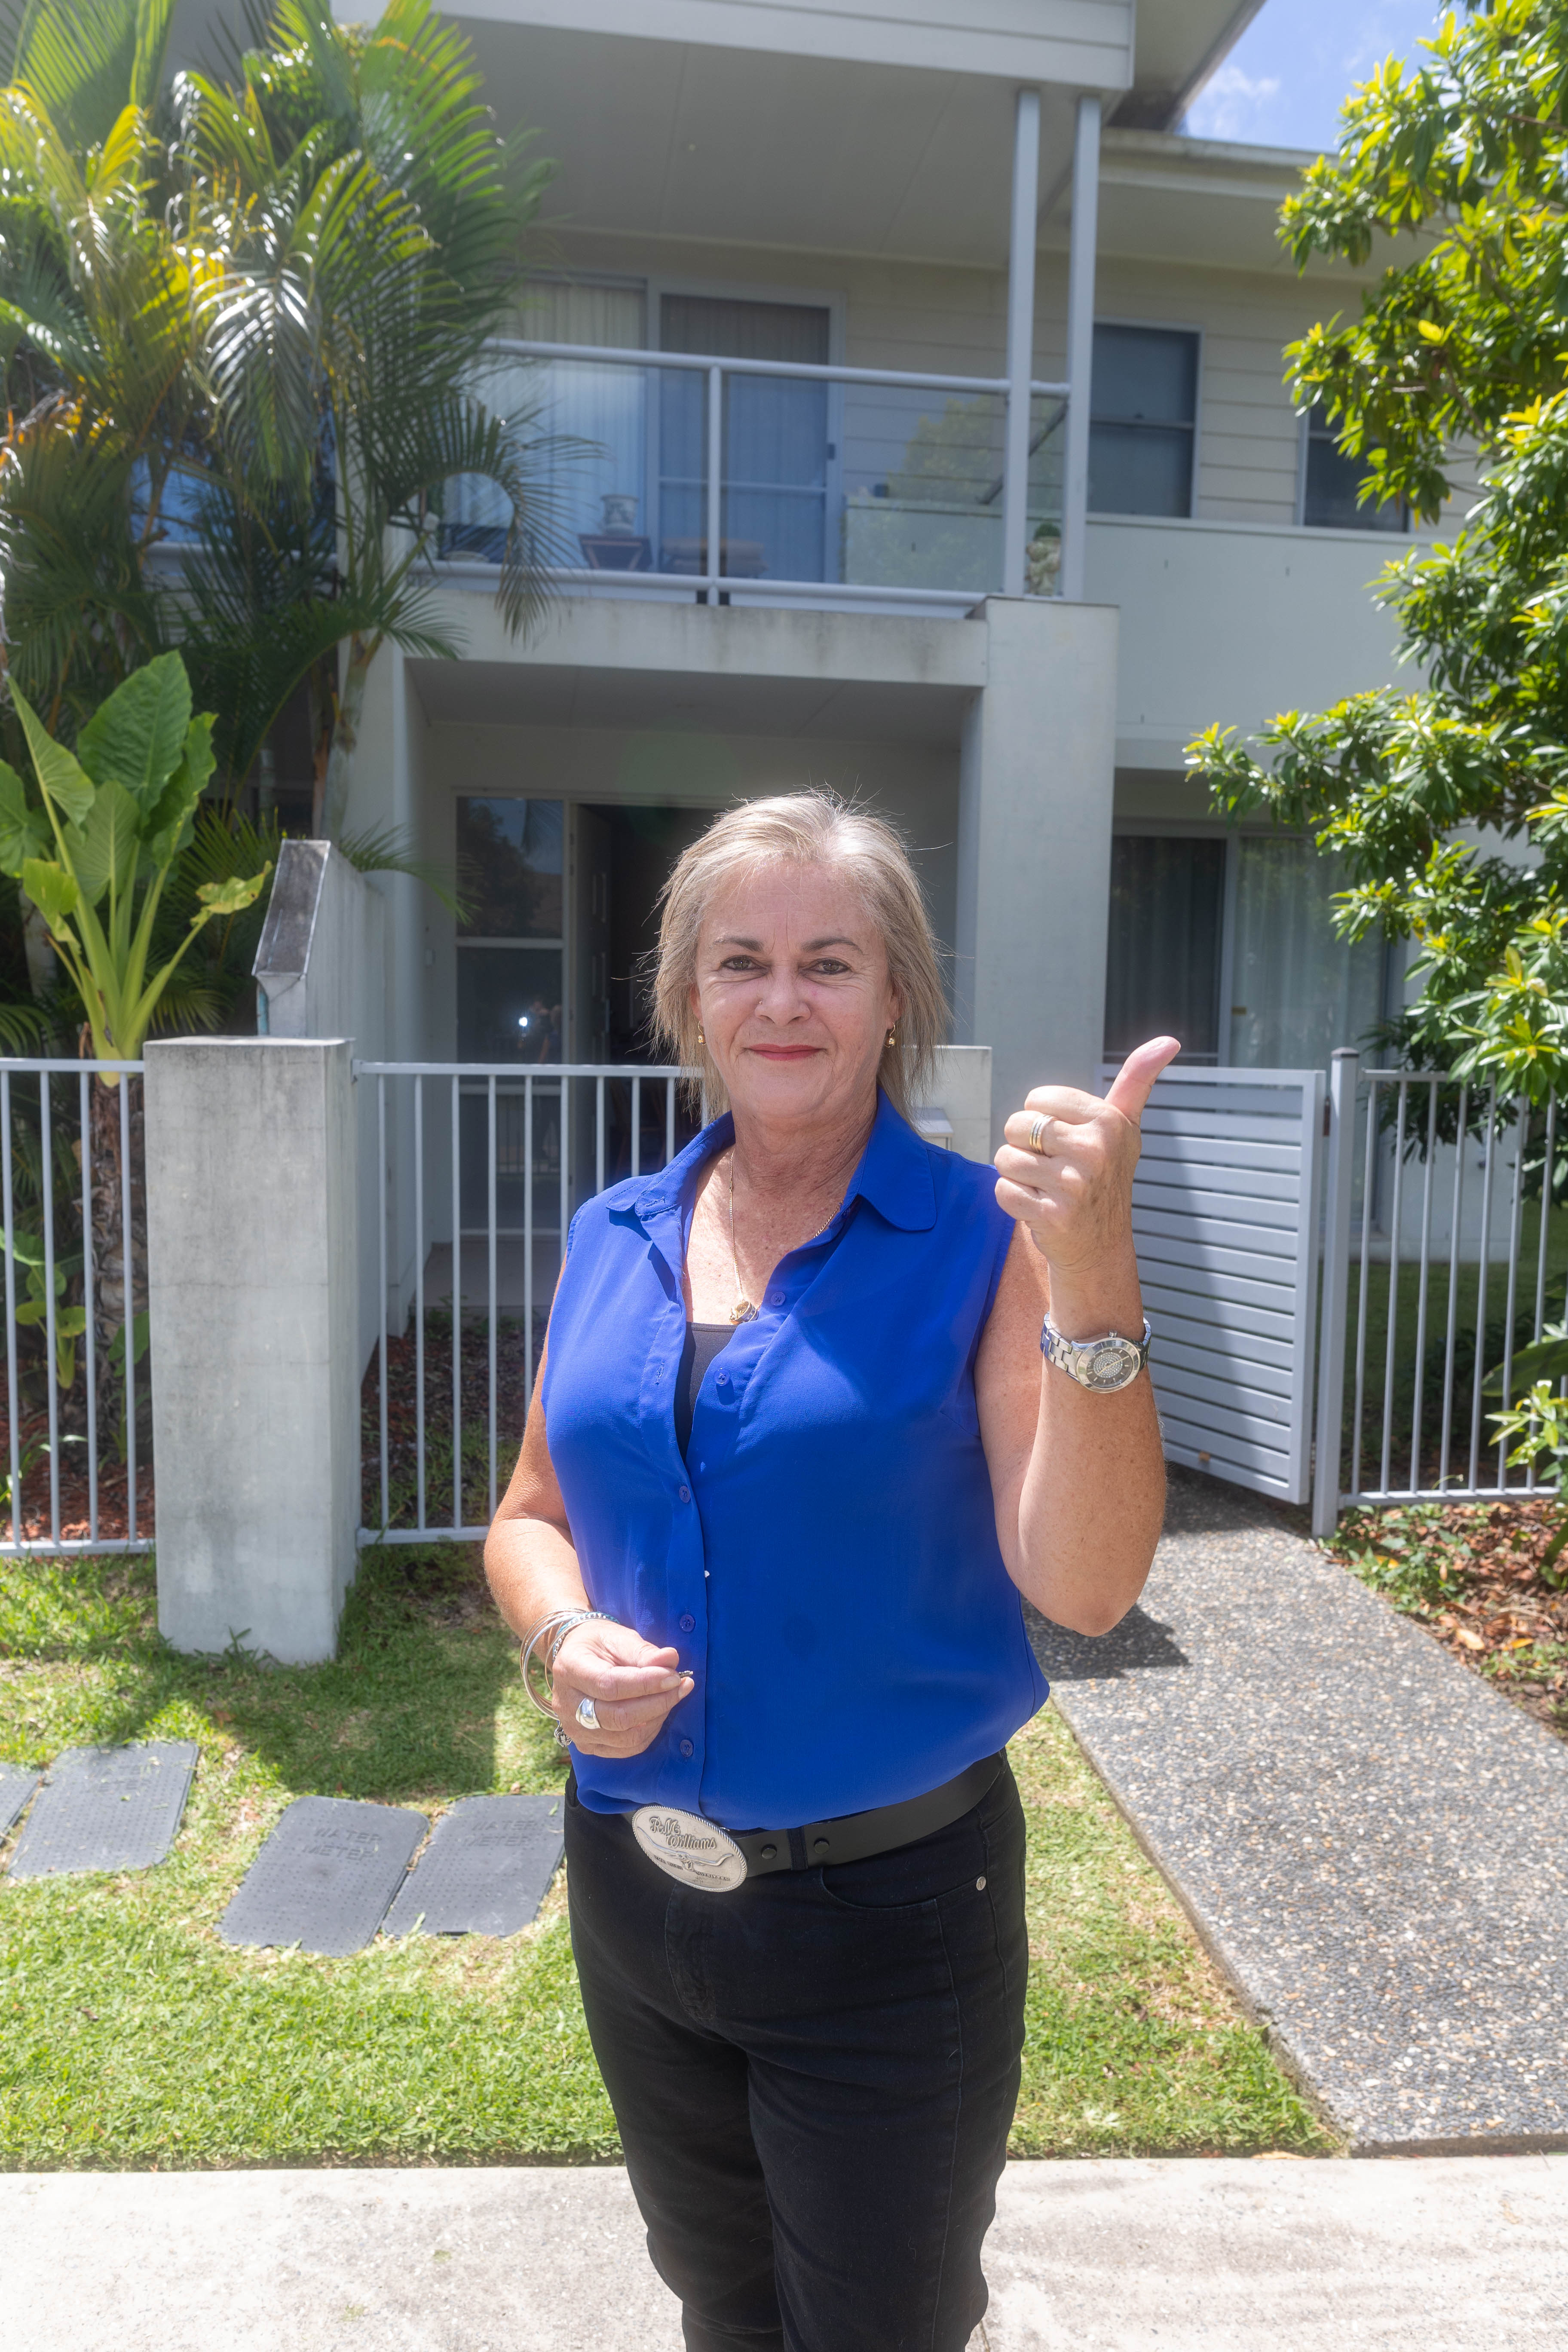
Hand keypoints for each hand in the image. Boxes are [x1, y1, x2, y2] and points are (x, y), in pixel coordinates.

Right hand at [551, 1619, 694, 1757]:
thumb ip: (643, 1651)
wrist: (576, 1659)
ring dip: (657, 1718)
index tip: (674, 1676)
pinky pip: (626, 1749)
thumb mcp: (618, 1637)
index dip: (646, 1684)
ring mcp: (575, 1730)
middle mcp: (566, 1705)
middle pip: (618, 1717)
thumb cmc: (599, 1644)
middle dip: (657, 1703)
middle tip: (681, 1686)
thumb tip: (671, 1660)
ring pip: (625, 1737)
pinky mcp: (587, 1745)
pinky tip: (658, 1712)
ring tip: (672, 1696)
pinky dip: (649, 1732)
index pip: (610, 1685)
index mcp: (570, 1669)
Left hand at [993, 1037, 1179, 1293]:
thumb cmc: (1104, 1177)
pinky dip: (1013, 1200)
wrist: (1099, 1246)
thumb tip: (1169, 1041)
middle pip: (1016, 1125)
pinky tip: (1039, 1207)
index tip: (1066, 1138)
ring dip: (1018, 1174)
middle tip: (1054, 1165)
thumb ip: (1137, 1080)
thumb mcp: (1123, 1126)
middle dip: (1025, 1145)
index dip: (1042, 1118)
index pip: (1037, 1099)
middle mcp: (1095, 1150)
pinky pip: (1002, 1190)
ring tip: (1046, 1186)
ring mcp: (1074, 1185)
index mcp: (1109, 1122)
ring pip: (1005, 1158)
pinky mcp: (1052, 1215)